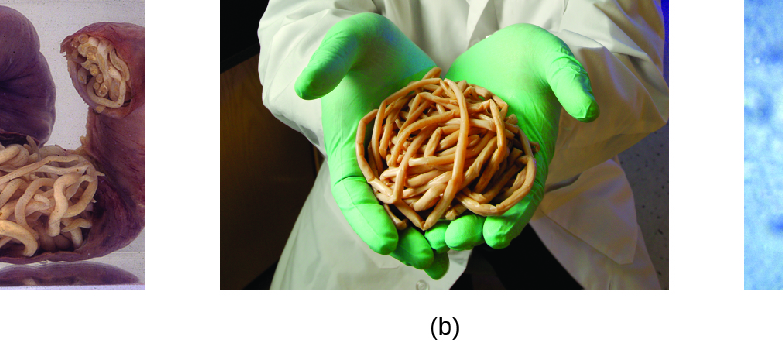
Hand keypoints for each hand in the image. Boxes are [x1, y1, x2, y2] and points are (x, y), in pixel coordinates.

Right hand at [294, 12, 446, 276]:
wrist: (397, 48)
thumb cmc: (366, 46)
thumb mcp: (349, 43)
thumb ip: (329, 61)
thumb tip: (305, 87)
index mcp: (349, 151)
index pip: (352, 194)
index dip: (367, 220)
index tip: (385, 243)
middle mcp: (378, 169)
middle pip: (388, 215)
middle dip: (406, 243)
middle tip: (426, 261)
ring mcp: (409, 169)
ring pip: (420, 213)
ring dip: (434, 240)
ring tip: (450, 259)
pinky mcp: (440, 162)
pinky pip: (450, 194)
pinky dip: (459, 216)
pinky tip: (477, 234)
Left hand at [440, 24, 598, 249]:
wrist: (500, 50)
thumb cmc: (531, 54)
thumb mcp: (551, 58)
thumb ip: (569, 80)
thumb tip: (590, 109)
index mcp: (531, 155)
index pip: (526, 194)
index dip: (513, 218)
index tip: (497, 237)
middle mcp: (501, 167)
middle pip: (487, 206)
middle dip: (471, 228)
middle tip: (451, 241)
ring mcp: (472, 162)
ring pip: (457, 199)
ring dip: (441, 220)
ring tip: (424, 237)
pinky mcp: (446, 152)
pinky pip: (431, 176)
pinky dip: (419, 194)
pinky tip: (400, 208)